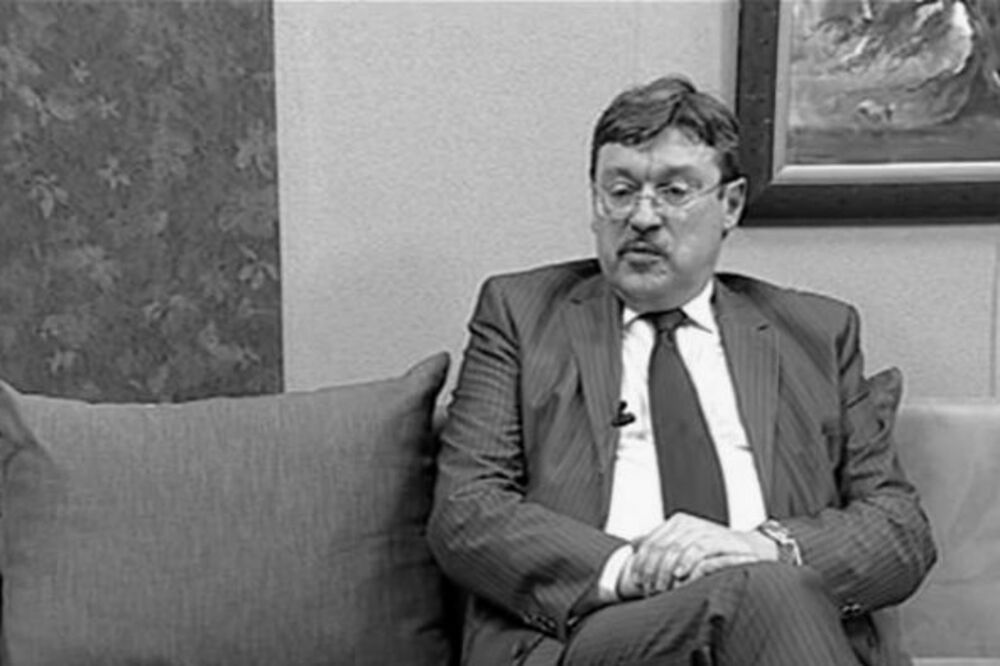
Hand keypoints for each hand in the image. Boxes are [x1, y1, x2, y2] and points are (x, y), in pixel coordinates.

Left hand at [626, 513, 776, 595]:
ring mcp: (702, 529)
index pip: (650, 542)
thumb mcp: (682, 546)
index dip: (641, 562)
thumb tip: (632, 543)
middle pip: (659, 546)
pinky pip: (697, 549)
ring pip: (675, 548)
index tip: (636, 581)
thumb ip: (659, 544)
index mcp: (675, 523)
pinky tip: (680, 574)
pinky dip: (686, 562)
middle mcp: (686, 523)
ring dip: (665, 571)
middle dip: (651, 570)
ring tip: (662, 587)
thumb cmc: (712, 551)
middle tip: (649, 589)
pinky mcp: (717, 538)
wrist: (747, 550)